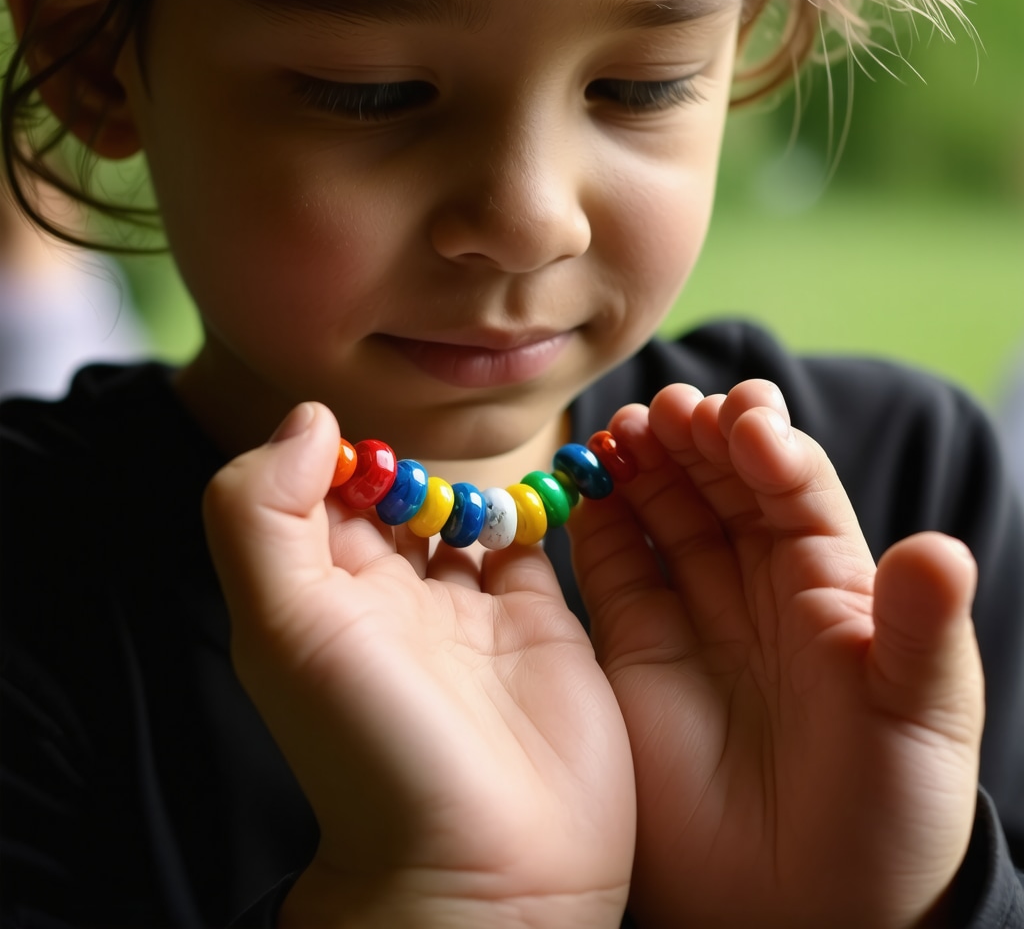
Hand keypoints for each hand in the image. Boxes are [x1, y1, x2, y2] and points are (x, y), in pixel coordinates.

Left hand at [203, 403, 634, 928]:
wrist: (488, 868)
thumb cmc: (372, 747)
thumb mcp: (285, 626)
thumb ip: (266, 514)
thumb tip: (308, 419)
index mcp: (324, 597)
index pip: (317, 494)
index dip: (333, 454)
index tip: (361, 438)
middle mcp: (394, 600)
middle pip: (393, 498)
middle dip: (407, 467)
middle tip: (428, 465)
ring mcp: (471, 611)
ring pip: (466, 514)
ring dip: (472, 483)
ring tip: (481, 481)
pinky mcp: (542, 624)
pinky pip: (536, 542)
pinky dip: (537, 507)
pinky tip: (539, 490)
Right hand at [568, 380, 983, 928]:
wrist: (799, 911)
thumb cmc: (885, 813)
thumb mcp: (918, 719)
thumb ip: (920, 633)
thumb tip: (940, 548)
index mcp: (831, 585)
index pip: (794, 489)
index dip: (768, 447)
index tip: (741, 419)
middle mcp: (758, 586)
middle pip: (721, 486)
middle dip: (695, 440)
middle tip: (664, 409)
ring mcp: (693, 614)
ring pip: (664, 514)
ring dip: (642, 465)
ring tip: (620, 429)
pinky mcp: (636, 649)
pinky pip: (614, 568)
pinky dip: (596, 520)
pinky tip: (586, 481)